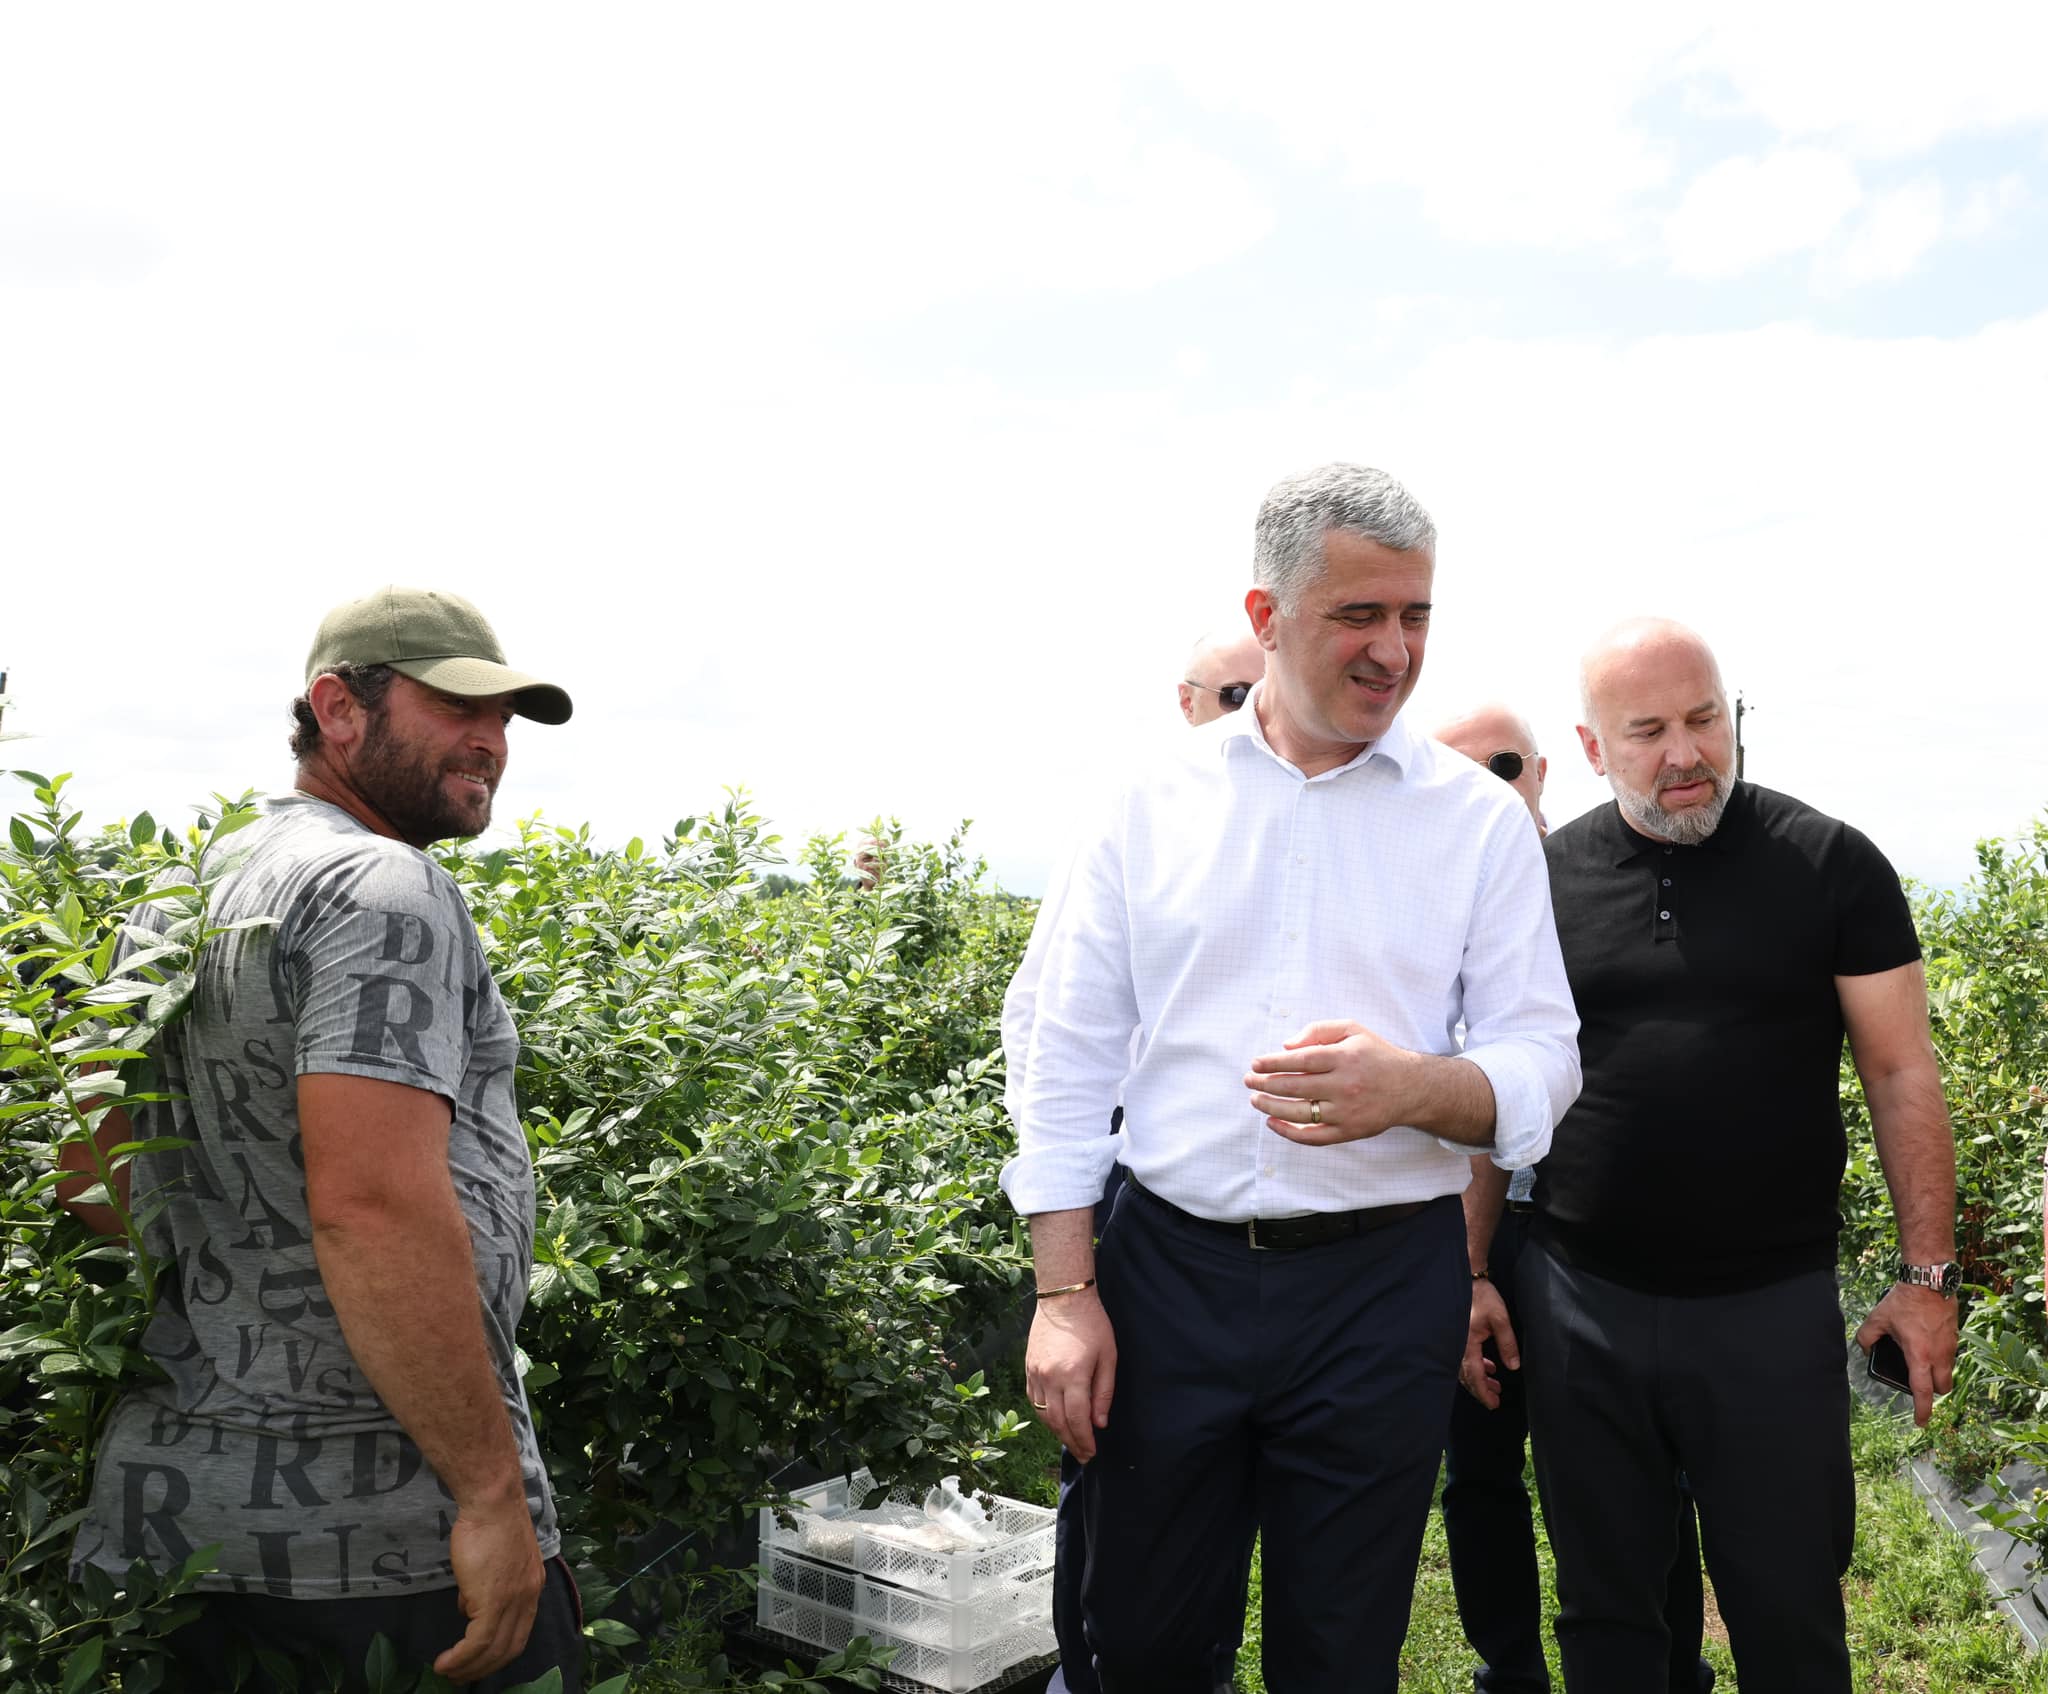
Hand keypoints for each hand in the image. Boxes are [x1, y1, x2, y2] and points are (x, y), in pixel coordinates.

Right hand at [434, 1493, 545, 1683]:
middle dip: (484, 1667)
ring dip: (469, 1667)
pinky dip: (461, 1658)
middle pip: (510, 1648)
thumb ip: (484, 1587)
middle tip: (460, 1675)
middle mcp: (529, 1597)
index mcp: (532, 1587)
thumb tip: (469, 1608)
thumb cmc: (489, 1523)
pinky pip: (477, 1642)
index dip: (498, 1651)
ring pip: (493, 1650)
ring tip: (447, 1672)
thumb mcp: (494, 1561)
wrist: (493, 1502)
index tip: (478, 1660)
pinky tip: (445, 1662)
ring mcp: (514, 1600)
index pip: (520, 1632)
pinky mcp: (494, 1600)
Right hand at [1025, 1290, 1115, 1462]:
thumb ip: (1104, 1392)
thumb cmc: (1092, 1325)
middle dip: (1072, 1442)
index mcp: (1072, 1375)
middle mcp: (1049, 1378)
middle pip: (1058, 1422)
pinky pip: (1034, 1401)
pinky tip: (1055, 1421)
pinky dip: (1044, 1415)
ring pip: (1043, 1414)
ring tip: (1071, 1441)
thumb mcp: (1108, 1357)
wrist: (1063, 1298)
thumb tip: (1099, 1423)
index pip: (1077, 1419)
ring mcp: (1035, 1373)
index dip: (1085, 1439)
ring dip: (1057, 1432)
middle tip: (1084, 1455)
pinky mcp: (1028, 1368)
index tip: (1093, 1452)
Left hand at [1246, 1019, 1417, 1143]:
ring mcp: (1347, 1112)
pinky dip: (1289, 1133)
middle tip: (1248, 1081)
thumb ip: (1318, 1030)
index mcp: (1344, 1058)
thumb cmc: (1375, 1055)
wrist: (1410, 1087)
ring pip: (1300, 1113)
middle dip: (1265, 1084)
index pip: (1300, 1061)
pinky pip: (1314, 1137)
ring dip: (1271, 1107)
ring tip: (1255, 1100)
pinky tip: (1272, 1123)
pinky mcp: (1349, 1131)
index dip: (1273, 1063)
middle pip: (1295, 1087)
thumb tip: (1286, 1046)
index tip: (1255, 1063)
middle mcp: (1345, 1086)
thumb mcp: (1352, 1029)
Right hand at [1462, 1277, 1519, 1409]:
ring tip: (1496, 1385)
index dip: (1483, 1392)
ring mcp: (1456, 1341)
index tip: (1494, 1404)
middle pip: (1467, 1376)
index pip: (1474, 1375)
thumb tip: (1513, 1367)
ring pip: (1466, 1368)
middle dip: (1481, 1389)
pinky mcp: (1459, 1336)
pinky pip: (1465, 1359)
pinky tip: (1490, 1367)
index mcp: (1466, 1344)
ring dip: (1480, 1378)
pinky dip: (1477, 1366)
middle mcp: (1457, 1346)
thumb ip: (1507, 1343)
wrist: (1468, 1278)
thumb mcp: (1500, 1319)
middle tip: (1495, 1400)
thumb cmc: (1482, 1297)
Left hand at [1855, 1282, 1957, 1428]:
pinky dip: (1939, 1359)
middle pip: (1942, 1388)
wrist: (1930, 1282)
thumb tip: (1864, 1349)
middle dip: (1932, 1392)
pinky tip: (1924, 1345)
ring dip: (1936, 1375)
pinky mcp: (1955, 1337)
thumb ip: (1866, 1337)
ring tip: (1918, 1362)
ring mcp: (1950, 1347)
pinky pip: (1949, 1357)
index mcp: (1920, 1356)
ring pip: (1947, 1372)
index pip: (1923, 1391)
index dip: (1922, 1410)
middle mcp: (1940, 1355)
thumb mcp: (1878, 1319)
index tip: (1921, 1422)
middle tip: (1917, 1386)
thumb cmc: (1904, 1301)